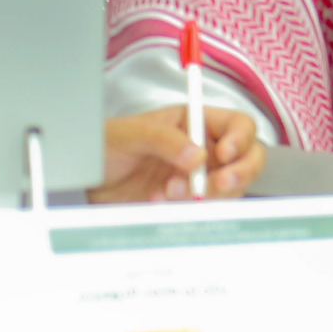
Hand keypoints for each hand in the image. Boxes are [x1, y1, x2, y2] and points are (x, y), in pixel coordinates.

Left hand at [89, 107, 264, 202]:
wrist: (84, 183)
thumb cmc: (104, 146)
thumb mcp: (130, 134)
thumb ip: (164, 139)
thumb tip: (197, 156)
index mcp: (196, 122)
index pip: (238, 125)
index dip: (240, 139)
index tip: (224, 155)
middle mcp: (206, 149)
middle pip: (248, 158)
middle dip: (239, 172)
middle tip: (217, 184)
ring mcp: (201, 177)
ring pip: (231, 187)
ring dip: (206, 194)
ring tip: (169, 191)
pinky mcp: (190, 202)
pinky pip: (207, 209)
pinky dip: (188, 209)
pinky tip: (160, 201)